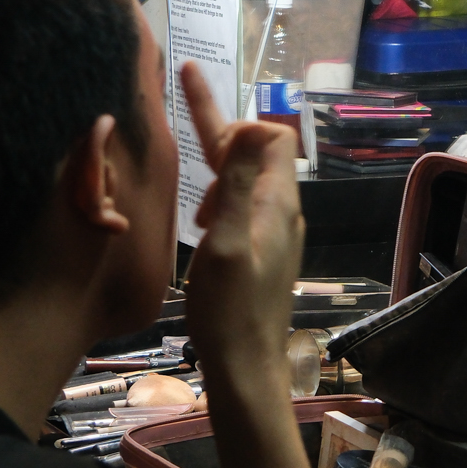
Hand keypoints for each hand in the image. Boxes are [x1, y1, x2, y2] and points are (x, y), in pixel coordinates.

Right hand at [179, 63, 305, 409]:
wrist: (246, 368)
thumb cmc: (231, 312)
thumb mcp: (228, 243)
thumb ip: (240, 184)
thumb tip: (254, 125)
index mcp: (277, 204)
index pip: (272, 136)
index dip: (237, 123)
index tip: (197, 115)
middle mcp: (283, 213)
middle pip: (259, 153)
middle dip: (222, 132)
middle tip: (184, 99)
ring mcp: (276, 234)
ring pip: (250, 181)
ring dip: (221, 174)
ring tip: (195, 206)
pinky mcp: (265, 253)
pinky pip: (245, 207)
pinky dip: (222, 200)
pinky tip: (203, 227)